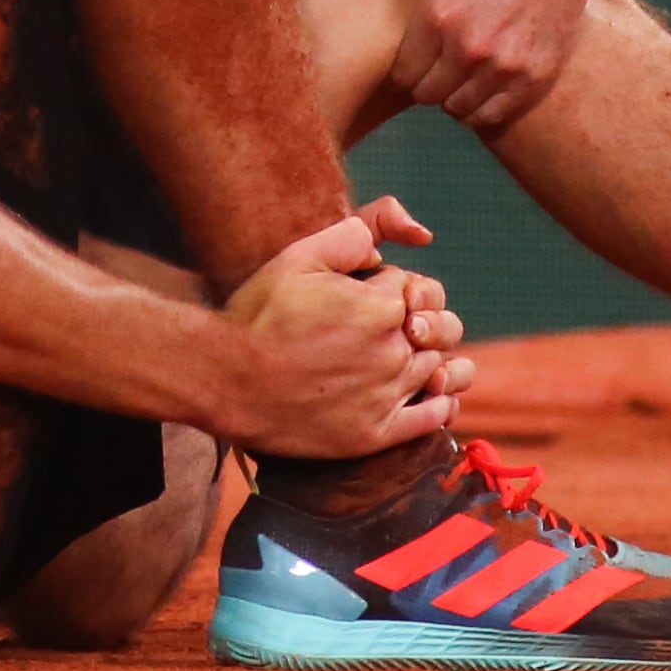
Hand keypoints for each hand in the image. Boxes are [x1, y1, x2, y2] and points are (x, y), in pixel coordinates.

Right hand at [212, 207, 470, 460]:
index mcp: (380, 306)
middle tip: (394, 324)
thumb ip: (351, 237)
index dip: (395, 287)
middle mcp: (392, 350)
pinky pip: (433, 418)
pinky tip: (434, 393)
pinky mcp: (376, 433)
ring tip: (410, 353)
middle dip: (423, 320)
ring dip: (431, 357)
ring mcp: (386, 395)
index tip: (369, 295)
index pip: (416, 288)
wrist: (226, 379)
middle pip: (439, 328)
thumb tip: (383, 249)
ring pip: (439, 369)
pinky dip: (443, 403)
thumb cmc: (260, 314)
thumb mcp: (299, 257)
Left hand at [347, 0, 610, 131]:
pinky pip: (496, 113)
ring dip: (456, 94)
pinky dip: (487, 105)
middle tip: (436, 62)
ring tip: (460, 70)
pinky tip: (486, 80)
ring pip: (461, 108)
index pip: (404, 73)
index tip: (413, 53)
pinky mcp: (537, 72)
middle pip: (429, 95)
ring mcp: (506, 63)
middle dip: (427, 82)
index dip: (403, 67)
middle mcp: (469, 46)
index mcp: (438, 12)